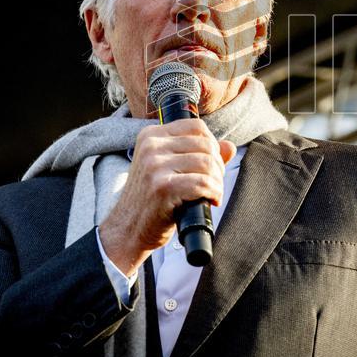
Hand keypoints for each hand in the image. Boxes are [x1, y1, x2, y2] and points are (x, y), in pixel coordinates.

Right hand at [98, 119, 236, 276]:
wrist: (127, 229)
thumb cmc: (151, 200)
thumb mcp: (170, 169)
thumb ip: (199, 154)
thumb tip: (230, 146)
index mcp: (150, 136)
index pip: (196, 126)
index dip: (212, 144)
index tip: (211, 164)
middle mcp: (151, 146)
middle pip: (205, 145)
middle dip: (218, 166)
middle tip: (212, 184)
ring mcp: (155, 165)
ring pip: (207, 164)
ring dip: (217, 182)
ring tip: (211, 194)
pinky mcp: (162, 187)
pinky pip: (203, 183)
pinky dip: (214, 193)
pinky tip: (210, 201)